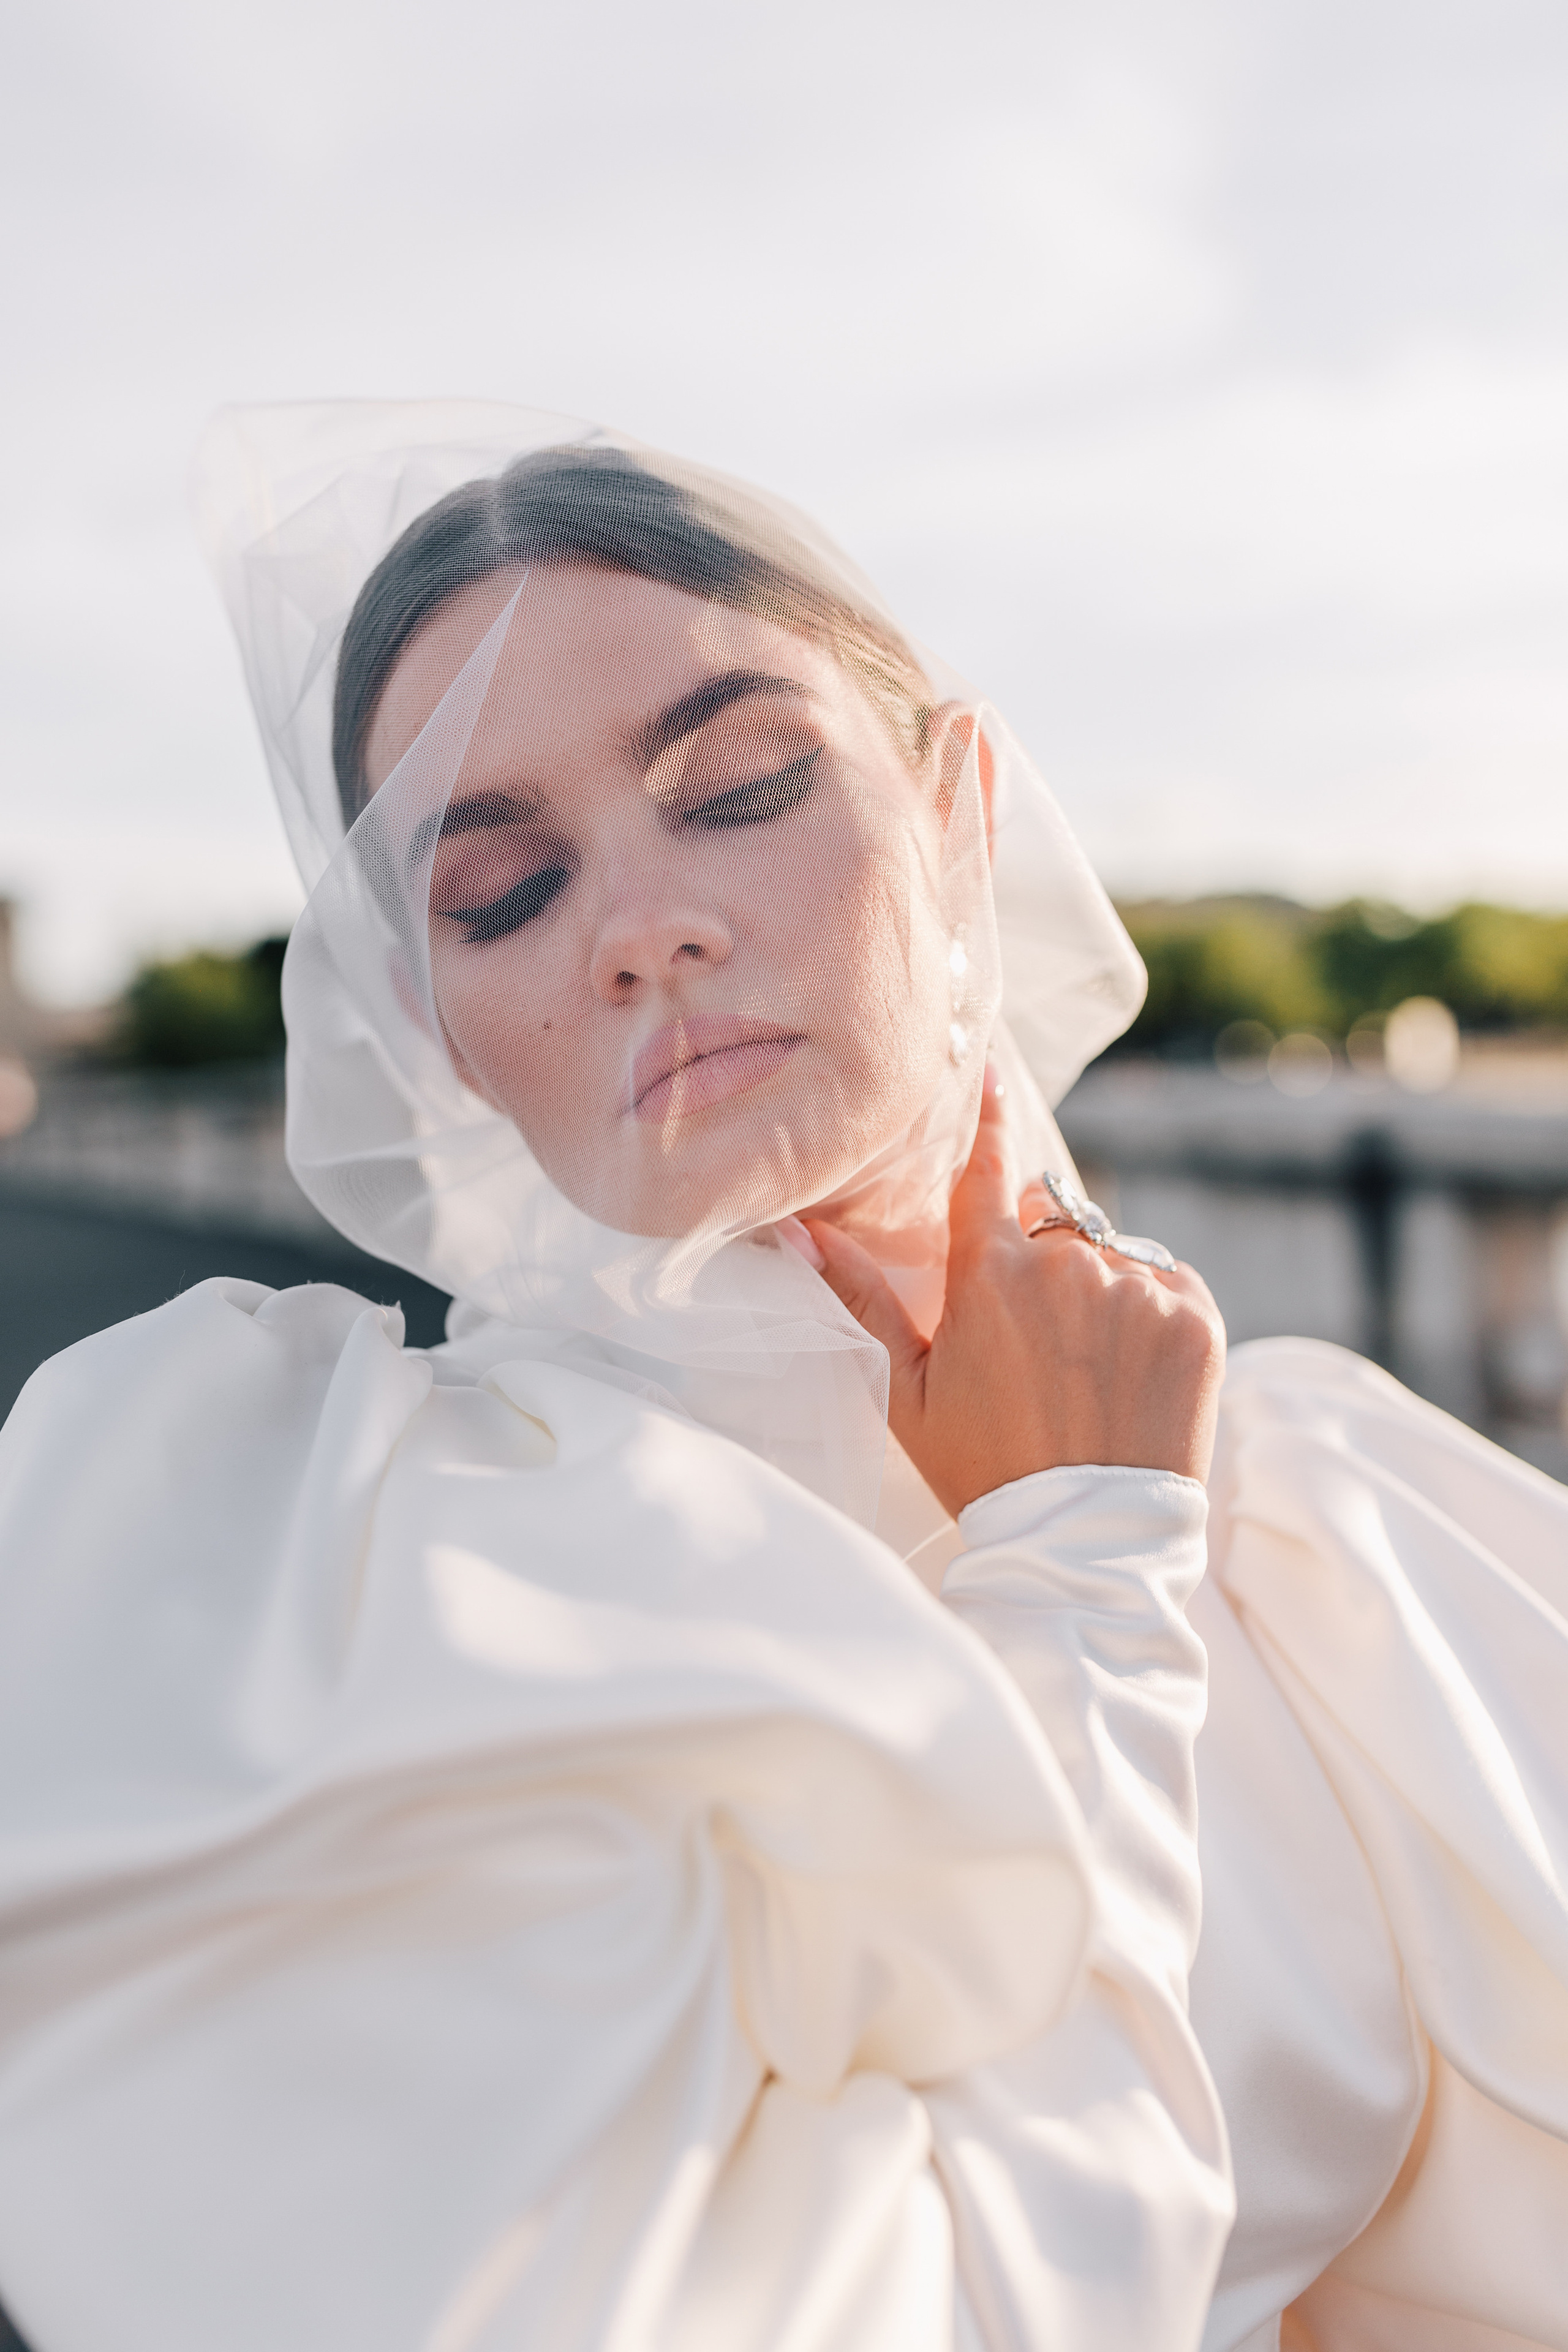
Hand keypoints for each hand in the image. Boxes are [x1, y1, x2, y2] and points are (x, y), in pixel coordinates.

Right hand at [804, 1077, 1225, 1516]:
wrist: (1088, 1541)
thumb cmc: (985, 1468)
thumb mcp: (908, 1391)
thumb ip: (860, 1300)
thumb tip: (798, 1231)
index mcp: (991, 1274)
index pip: (986, 1170)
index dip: (987, 1117)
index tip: (989, 1071)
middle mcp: (1067, 1264)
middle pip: (1051, 1222)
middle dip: (1040, 1257)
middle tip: (1034, 1341)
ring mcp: (1139, 1288)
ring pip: (1110, 1256)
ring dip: (1098, 1290)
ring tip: (1084, 1370)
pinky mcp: (1196, 1317)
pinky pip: (1168, 1283)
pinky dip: (1152, 1314)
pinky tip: (1130, 1373)